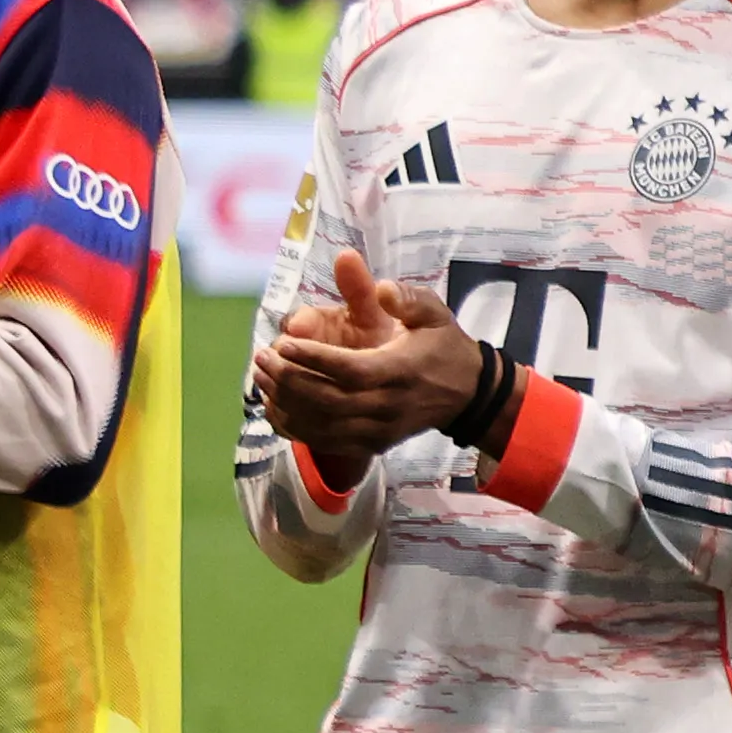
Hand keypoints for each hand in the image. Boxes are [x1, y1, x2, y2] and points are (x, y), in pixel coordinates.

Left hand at [252, 258, 492, 452]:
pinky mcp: (373, 444)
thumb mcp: (434, 313)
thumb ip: (407, 298)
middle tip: (263, 357)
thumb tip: (380, 288)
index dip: (315, 359)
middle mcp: (390, 406)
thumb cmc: (444, 347)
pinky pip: (326, 442)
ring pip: (324, 424)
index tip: (283, 342)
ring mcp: (381, 430)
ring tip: (262, 377)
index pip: (352, 371)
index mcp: (403, 371)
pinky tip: (275, 407)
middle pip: (330, 400)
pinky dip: (295, 428)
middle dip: (290, 379)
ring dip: (286, 402)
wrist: (469, 396)